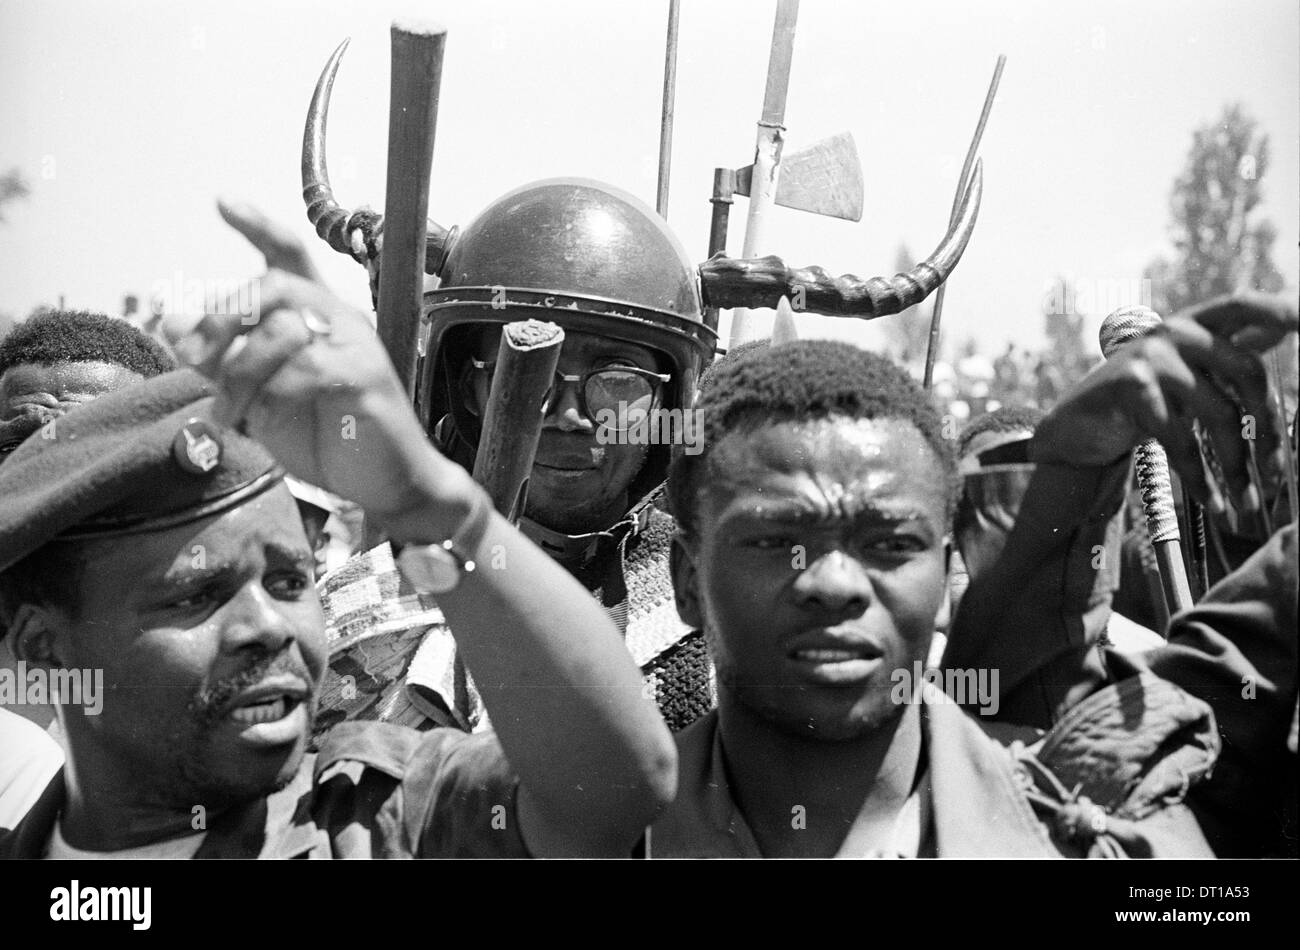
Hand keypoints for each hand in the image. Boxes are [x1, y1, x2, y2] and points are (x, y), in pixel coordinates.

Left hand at [172, 200, 449, 521]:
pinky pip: (308, 367)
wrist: (387, 483)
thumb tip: (173, 321)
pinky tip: (265, 418)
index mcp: (316, 317)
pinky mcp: (367, 377)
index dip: (258, 226)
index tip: (223, 202)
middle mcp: (340, 319)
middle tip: (196, 359)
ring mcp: (358, 346)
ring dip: (241, 372)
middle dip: (223, 317)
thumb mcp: (262, 398)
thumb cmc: (329, 436)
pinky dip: (273, 393)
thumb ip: (220, 360)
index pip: (289, 256)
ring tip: (228, 412)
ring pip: (283, 328)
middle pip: (274, 284)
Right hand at [1033, 292, 1296, 510]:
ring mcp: (1151, 355)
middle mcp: (1175, 330)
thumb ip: (1225, 367)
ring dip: (1236, 467)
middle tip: (1276, 473)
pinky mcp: (1131, 386)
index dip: (1281, 309)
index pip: (1245, 307)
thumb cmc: (1137, 406)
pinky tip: (1211, 503)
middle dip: (1269, 428)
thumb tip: (1281, 361)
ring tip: (1243, 501)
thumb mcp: (1184, 380)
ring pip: (1219, 414)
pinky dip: (1200, 479)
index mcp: (1194, 323)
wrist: (1073, 429)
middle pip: (1248, 370)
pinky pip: (1181, 439)